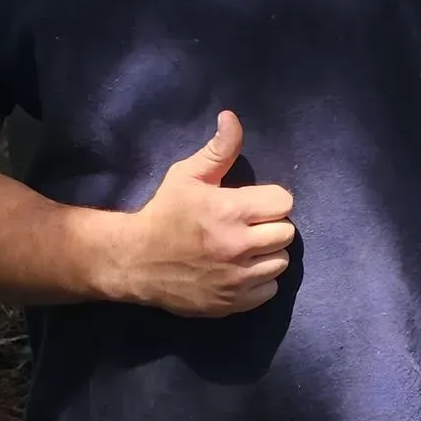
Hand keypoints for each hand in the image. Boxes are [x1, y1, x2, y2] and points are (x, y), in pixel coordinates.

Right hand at [104, 111, 294, 315]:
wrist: (133, 262)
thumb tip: (232, 117)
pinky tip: (240, 271)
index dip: (270, 201)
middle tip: (249, 226)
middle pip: (287, 233)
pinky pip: (268, 290)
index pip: (284, 203)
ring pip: (280, 262)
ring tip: (246, 249)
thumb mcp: (187, 175)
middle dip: (271, 226)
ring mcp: (236, 278)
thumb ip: (218, 149)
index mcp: (230, 211)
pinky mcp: (231, 303)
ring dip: (268, 254)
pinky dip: (259, 281)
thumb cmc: (164, 214)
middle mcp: (237, 246)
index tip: (253, 204)